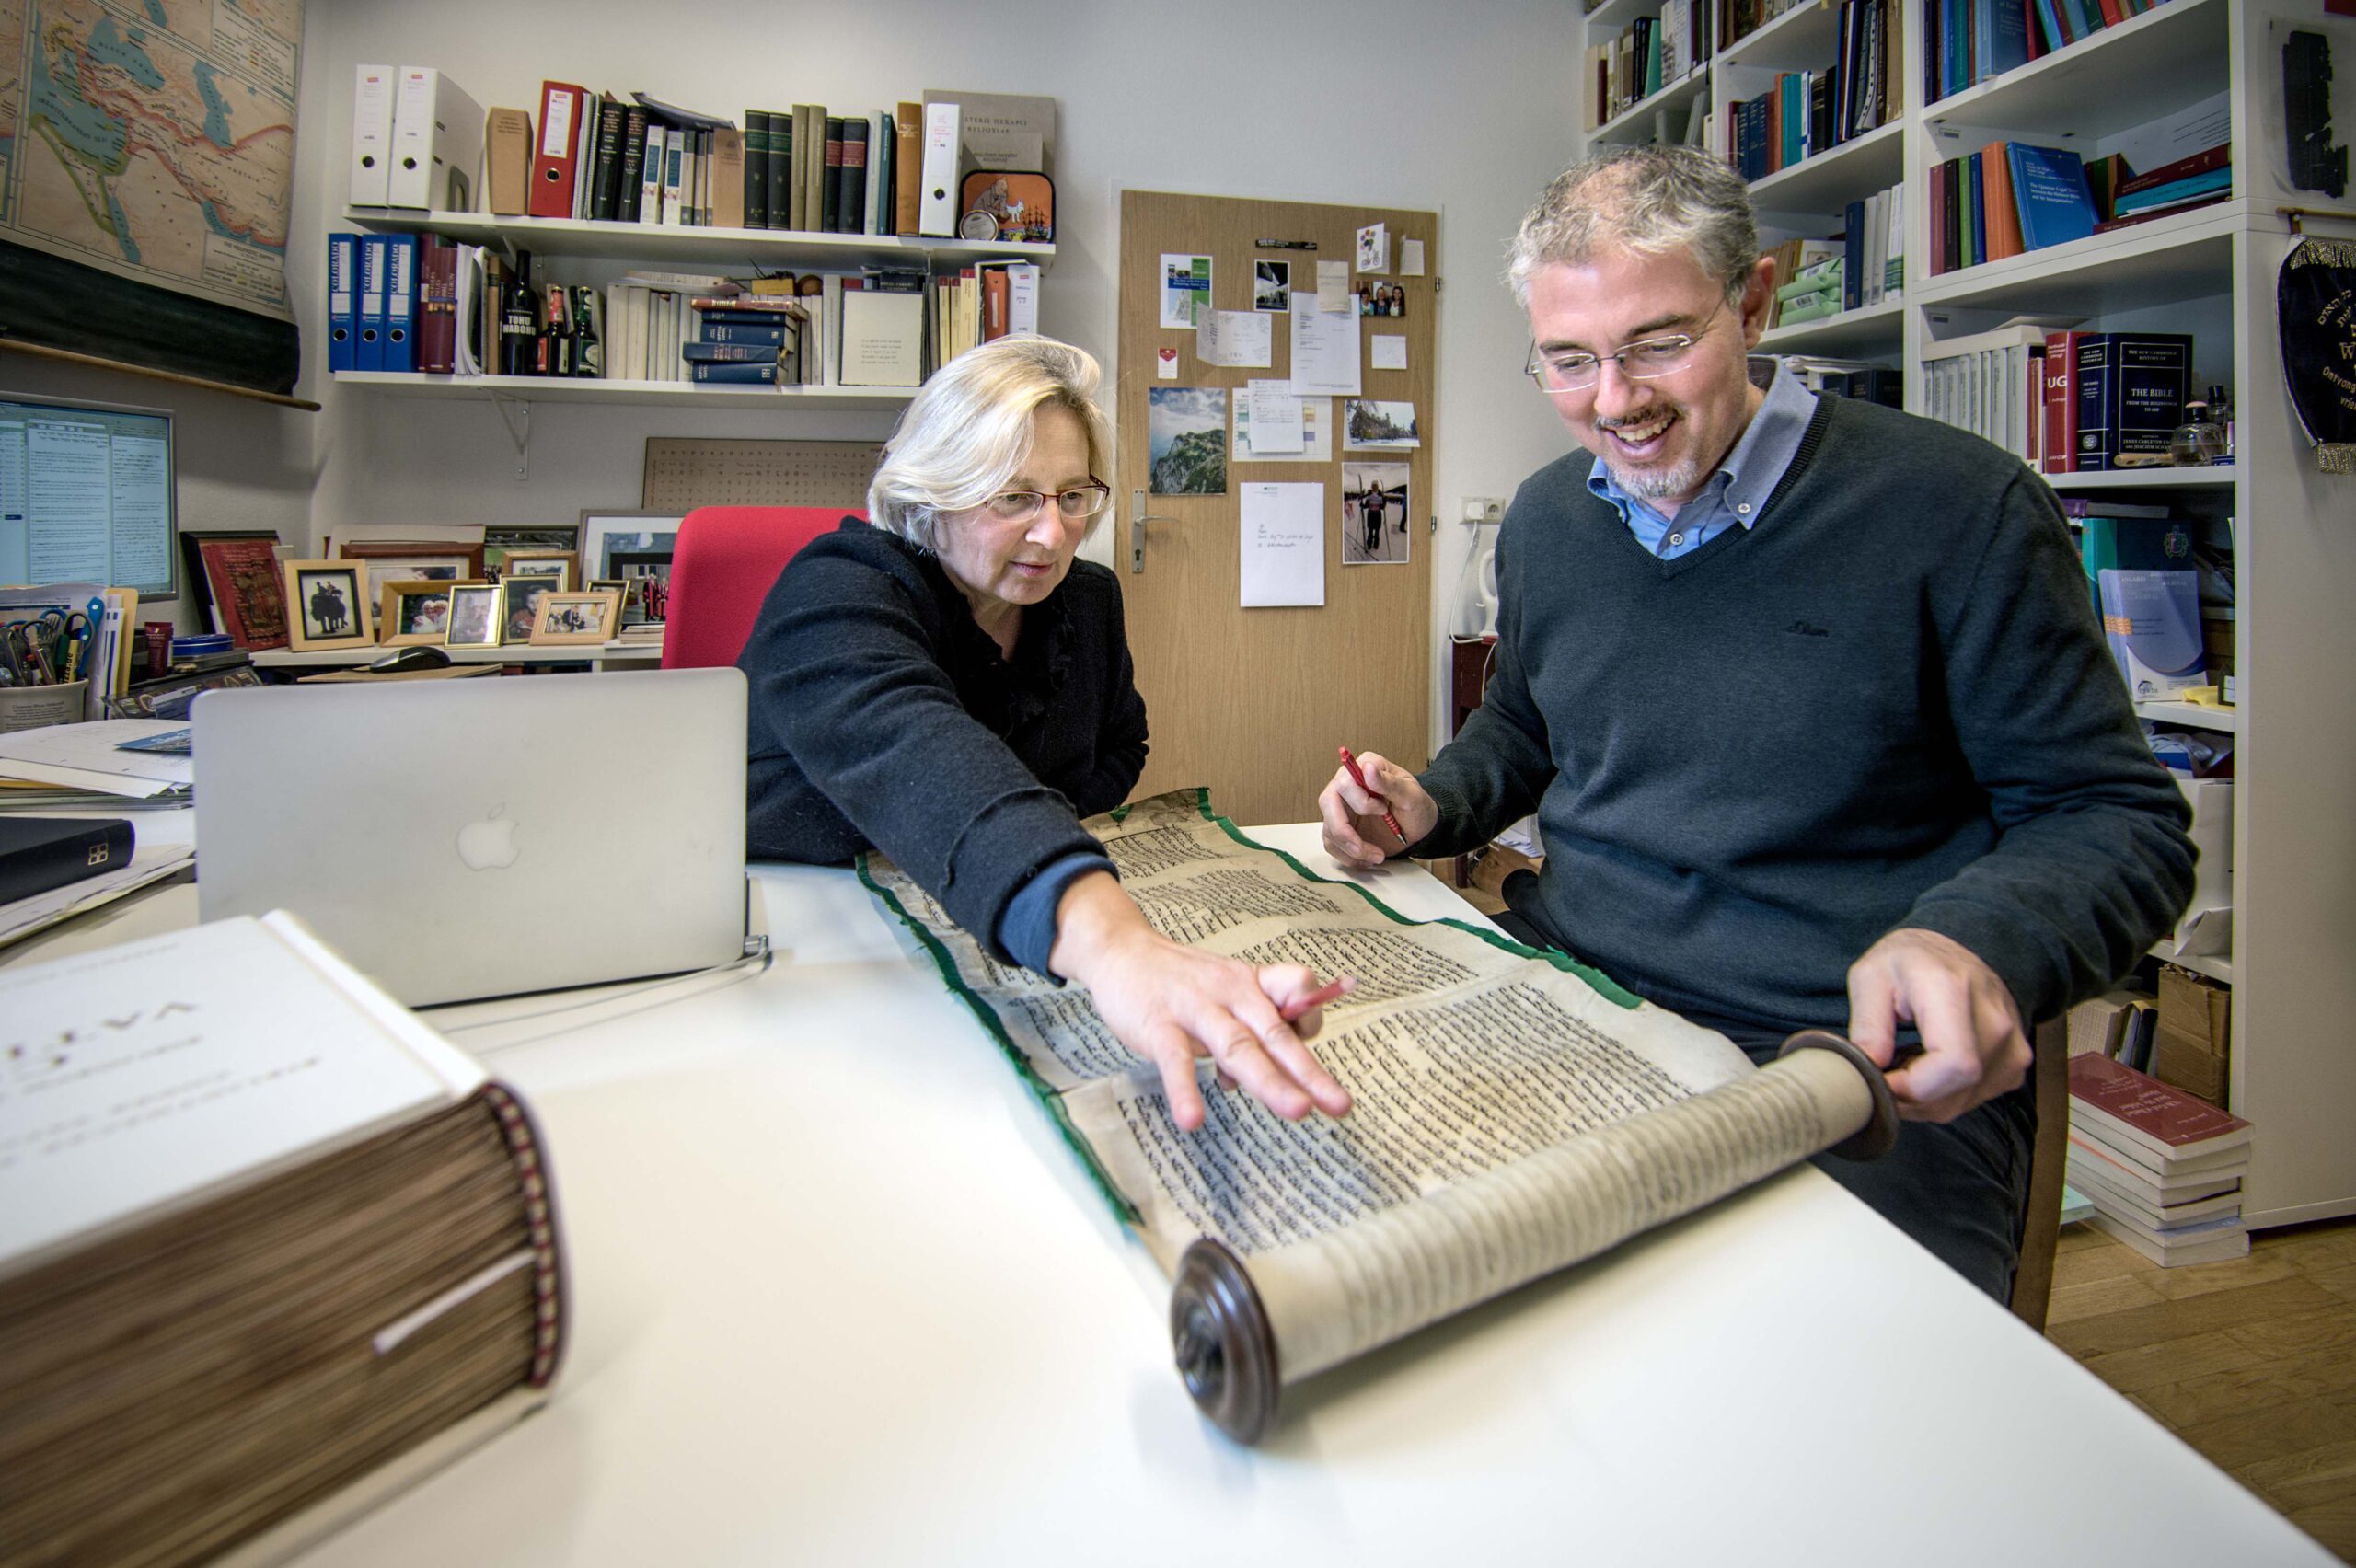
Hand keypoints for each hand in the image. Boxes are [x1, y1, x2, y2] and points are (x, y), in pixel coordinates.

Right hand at [1050, 873, 1352, 1131]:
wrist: (1121, 951)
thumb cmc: (1180, 982)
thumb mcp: (1225, 993)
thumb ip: (1249, 1034)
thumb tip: (1267, 1083)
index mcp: (1250, 984)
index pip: (1298, 989)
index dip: (1311, 1016)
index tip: (1309, 1041)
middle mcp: (1231, 993)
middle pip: (1277, 1034)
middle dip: (1310, 1071)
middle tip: (1341, 1106)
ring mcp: (1195, 1009)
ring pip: (1238, 1047)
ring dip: (1269, 1081)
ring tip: (1298, 1111)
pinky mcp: (1158, 1025)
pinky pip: (1175, 1060)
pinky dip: (1184, 1090)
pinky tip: (1193, 1120)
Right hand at [1317, 749, 1438, 868]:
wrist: (1419, 829)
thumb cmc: (1417, 808)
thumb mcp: (1410, 795)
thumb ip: (1388, 782)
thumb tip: (1368, 769)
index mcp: (1363, 768)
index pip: (1345, 783)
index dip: (1361, 802)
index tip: (1383, 811)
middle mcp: (1347, 786)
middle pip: (1327, 804)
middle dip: (1344, 832)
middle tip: (1362, 848)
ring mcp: (1341, 808)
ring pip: (1329, 828)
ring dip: (1351, 849)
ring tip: (1377, 856)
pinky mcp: (1341, 828)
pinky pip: (1332, 844)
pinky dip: (1349, 857)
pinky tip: (1367, 858)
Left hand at [1846, 928, 2030, 1121]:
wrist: (1950, 951)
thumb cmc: (1907, 961)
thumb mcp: (1869, 977)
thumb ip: (1868, 1024)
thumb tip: (1872, 1070)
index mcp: (1953, 990)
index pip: (1953, 1064)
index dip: (1912, 1087)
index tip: (1880, 1080)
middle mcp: (1994, 1019)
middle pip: (1956, 1089)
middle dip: (1909, 1097)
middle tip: (1884, 1074)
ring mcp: (2011, 1043)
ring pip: (1963, 1101)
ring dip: (1924, 1098)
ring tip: (1904, 1063)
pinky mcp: (2016, 1060)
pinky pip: (1975, 1097)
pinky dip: (1944, 1095)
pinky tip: (1928, 1067)